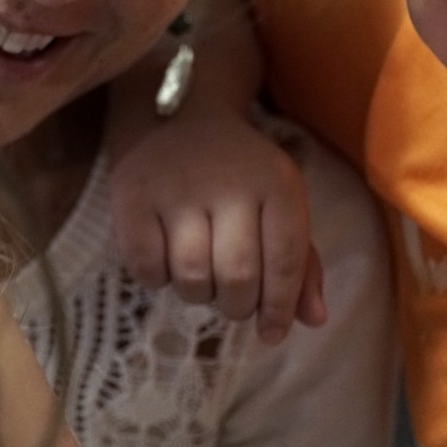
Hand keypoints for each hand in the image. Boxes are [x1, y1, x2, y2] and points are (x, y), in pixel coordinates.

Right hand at [108, 110, 325, 341]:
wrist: (178, 114)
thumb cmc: (238, 172)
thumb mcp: (278, 203)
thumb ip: (301, 262)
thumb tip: (314, 321)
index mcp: (277, 183)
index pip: (287, 263)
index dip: (281, 308)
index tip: (271, 332)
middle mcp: (230, 184)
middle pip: (238, 278)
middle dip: (237, 307)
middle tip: (230, 301)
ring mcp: (177, 189)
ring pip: (192, 279)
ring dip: (198, 295)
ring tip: (200, 277)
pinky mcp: (132, 196)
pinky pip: (146, 268)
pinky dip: (157, 279)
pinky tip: (165, 261)